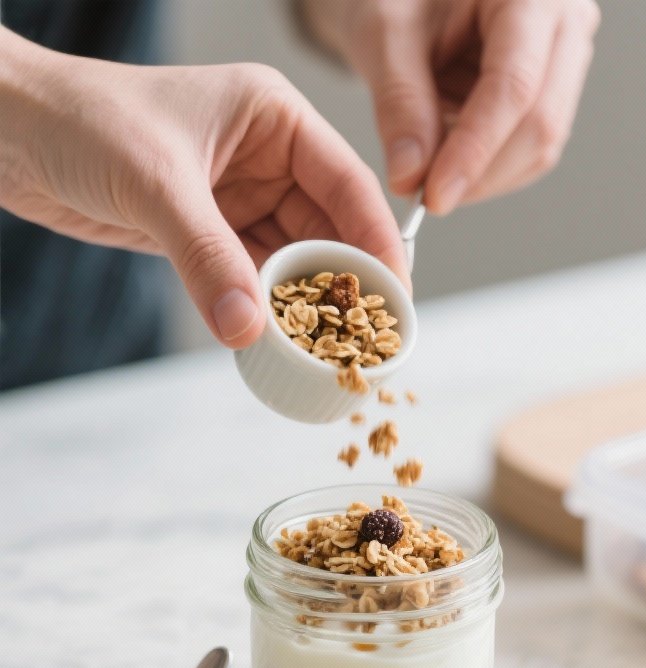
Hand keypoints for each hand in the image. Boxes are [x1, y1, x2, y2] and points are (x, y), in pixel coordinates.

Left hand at [0, 30, 408, 346]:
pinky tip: (277, 348)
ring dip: (304, 311)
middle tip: (367, 347)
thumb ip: (208, 258)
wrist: (12, 133)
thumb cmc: (83, 123)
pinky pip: (251, 282)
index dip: (377, 247)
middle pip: (329, 232)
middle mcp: (267, 159)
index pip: (348, 186)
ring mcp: (238, 200)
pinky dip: (263, 316)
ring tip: (328, 360)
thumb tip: (251, 330)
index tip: (395, 303)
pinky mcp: (208, 236)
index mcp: (274, 118)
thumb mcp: (157, 186)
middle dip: (345, 290)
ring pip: (291, 264)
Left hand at [302, 0, 599, 213]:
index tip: (434, 196)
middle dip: (480, 173)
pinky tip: (451, 161)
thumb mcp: (387, 37)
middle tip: (426, 198)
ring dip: (483, 177)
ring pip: (540, 148)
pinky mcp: (554, 94)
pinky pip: (531, 153)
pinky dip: (488, 171)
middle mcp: (564, 23)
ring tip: (431, 170)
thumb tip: (410, 179)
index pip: (514, 87)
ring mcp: (566, 61)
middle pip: (540, 123)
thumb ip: (400, 105)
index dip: (475, 150)